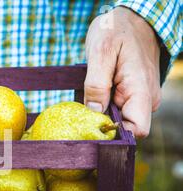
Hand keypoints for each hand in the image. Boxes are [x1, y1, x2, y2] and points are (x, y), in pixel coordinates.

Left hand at [84, 7, 160, 137]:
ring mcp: (140, 98)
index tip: (93, 126)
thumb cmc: (116, 30)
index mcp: (141, 91)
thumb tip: (95, 112)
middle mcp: (145, 99)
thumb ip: (96, 83)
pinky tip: (94, 94)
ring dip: (102, 113)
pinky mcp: (132, 95)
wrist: (130, 18)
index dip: (115, 134)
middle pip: (124, 127)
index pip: (136, 130)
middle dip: (103, 123)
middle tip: (82, 112)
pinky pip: (118, 108)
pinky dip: (104, 105)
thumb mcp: (101, 52)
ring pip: (119, 118)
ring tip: (89, 96)